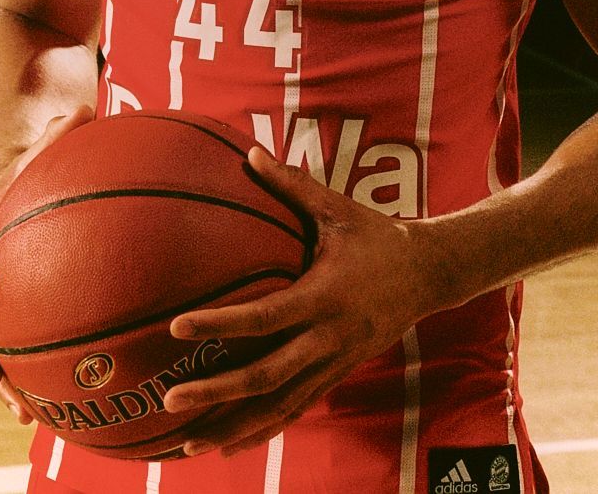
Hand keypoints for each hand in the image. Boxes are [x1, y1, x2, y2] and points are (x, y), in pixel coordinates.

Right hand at [0, 105, 93, 423]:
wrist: (23, 177)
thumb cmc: (41, 160)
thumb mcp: (50, 142)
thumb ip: (64, 129)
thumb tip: (87, 106)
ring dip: (1, 378)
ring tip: (22, 414)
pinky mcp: (17, 305)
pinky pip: (18, 343)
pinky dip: (29, 375)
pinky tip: (52, 408)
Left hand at [161, 145, 439, 457]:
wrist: (428, 275)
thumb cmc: (377, 235)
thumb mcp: (337, 208)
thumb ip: (292, 185)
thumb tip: (250, 154)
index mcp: (324, 296)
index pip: (264, 317)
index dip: (221, 325)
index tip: (178, 328)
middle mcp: (328, 338)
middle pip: (266, 376)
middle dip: (216, 392)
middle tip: (169, 399)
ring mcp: (333, 363)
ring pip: (278, 406)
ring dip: (233, 426)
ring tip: (186, 443)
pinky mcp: (336, 376)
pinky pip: (294, 410)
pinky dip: (260, 430)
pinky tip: (226, 443)